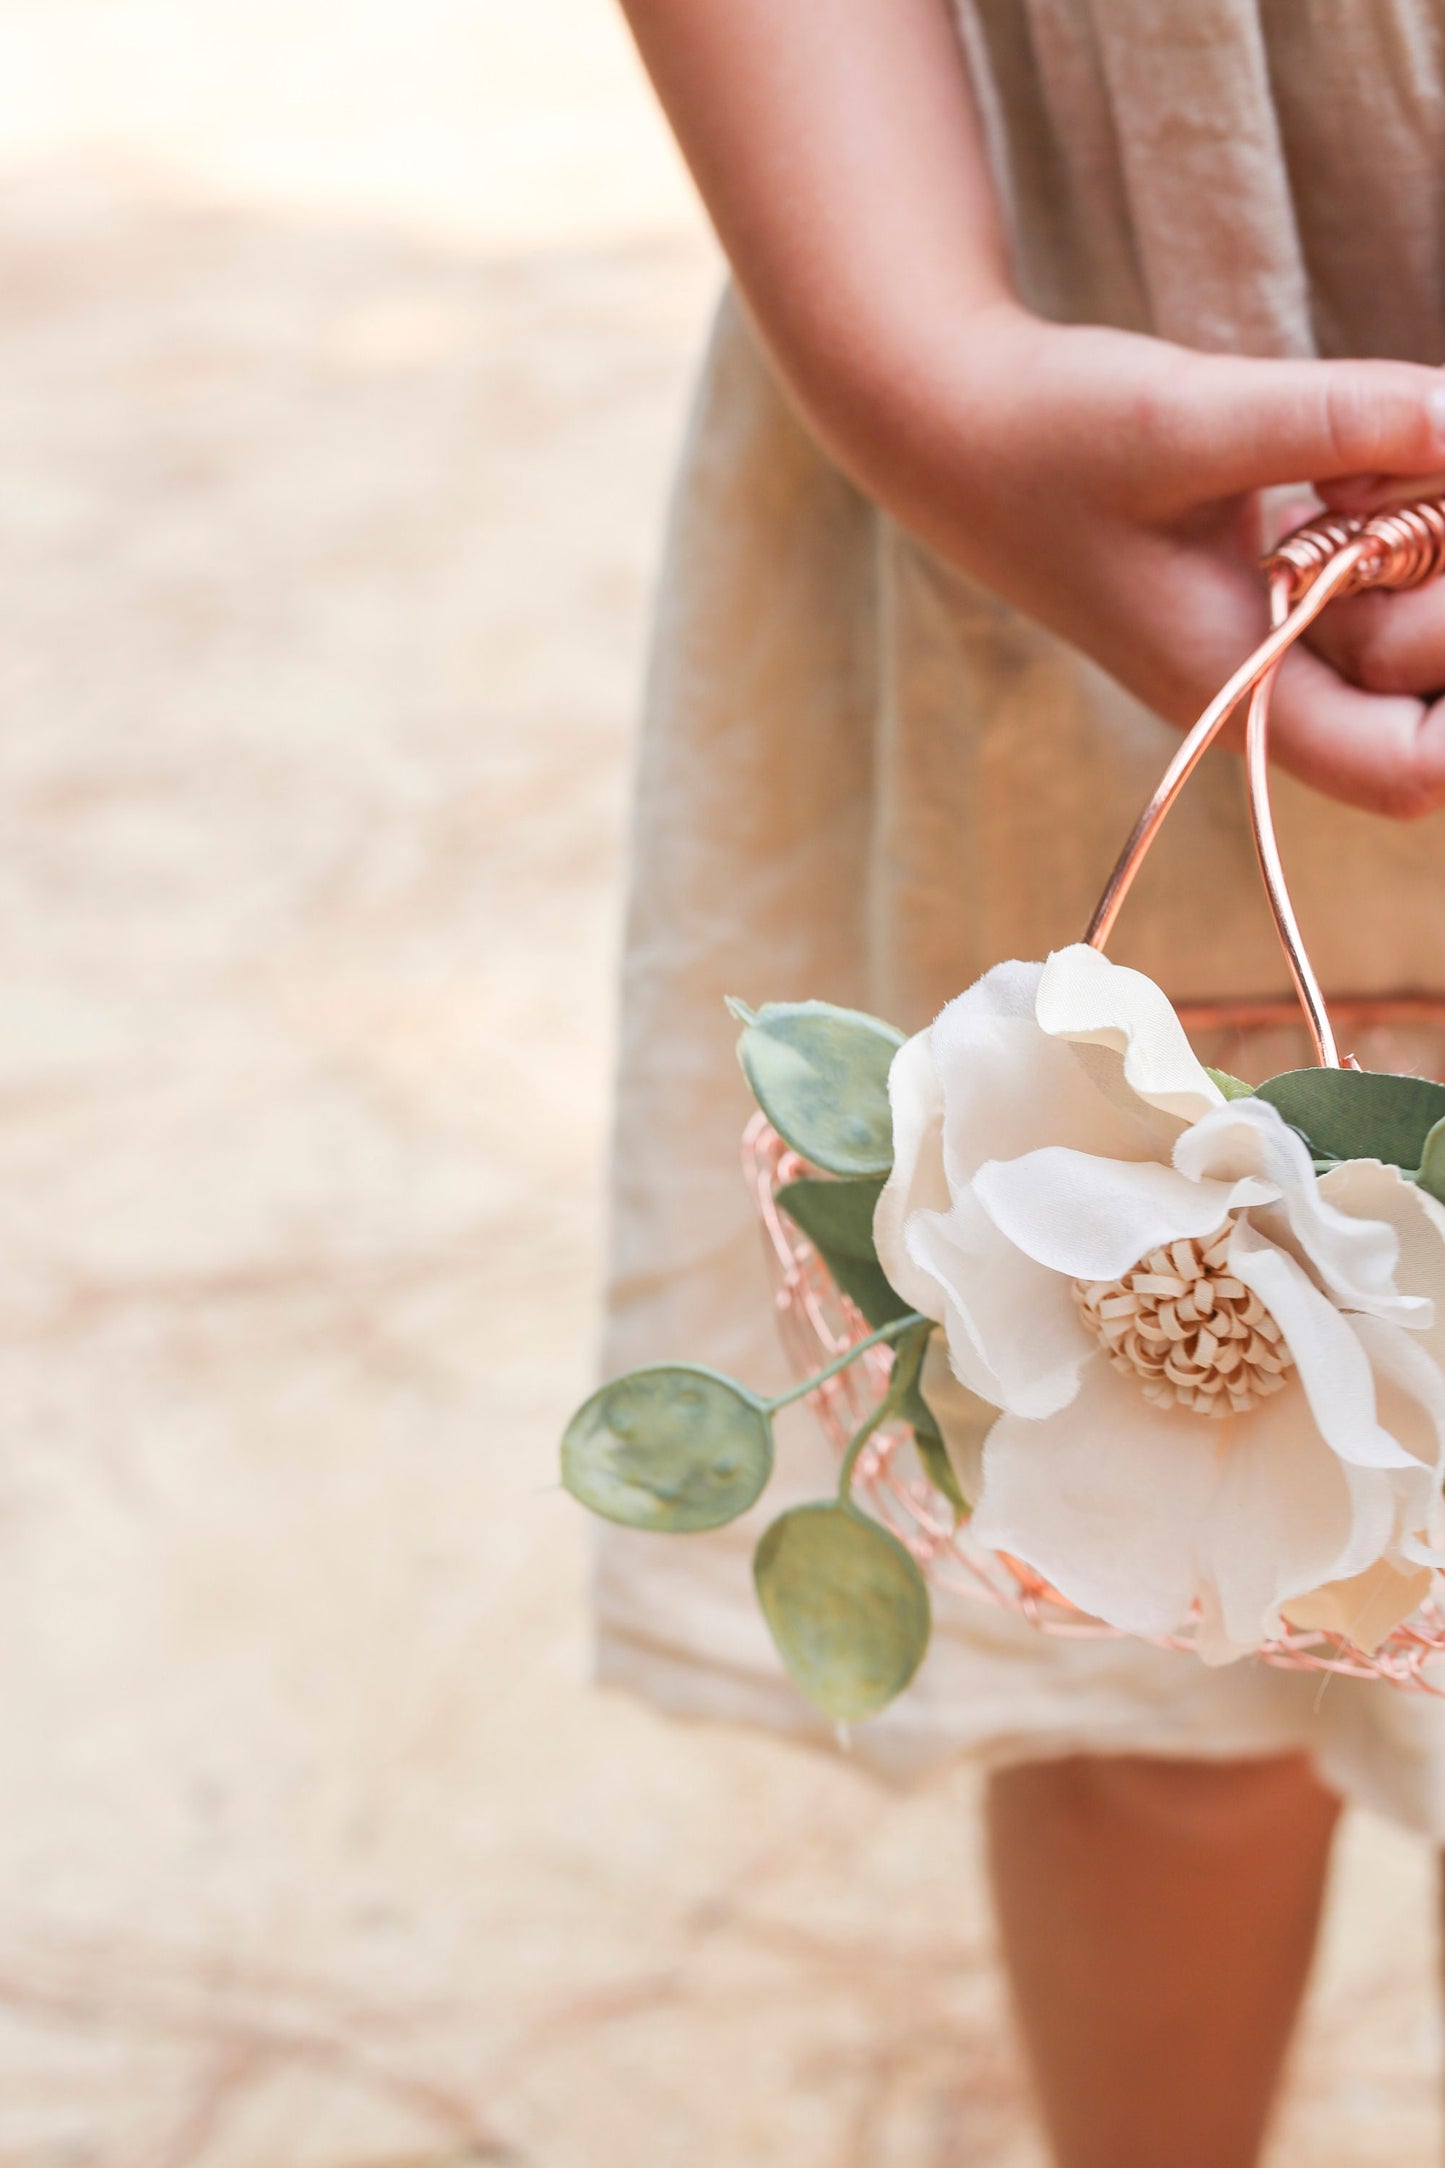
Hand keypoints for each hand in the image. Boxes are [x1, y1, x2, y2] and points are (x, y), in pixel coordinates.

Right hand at [624, 0, 1444, 816]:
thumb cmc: (1046, 439)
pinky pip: (1384, 559)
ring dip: (1431, 525)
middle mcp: (1268, 677)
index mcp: (1241, 685)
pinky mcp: (1277, 573)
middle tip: (1404, 467)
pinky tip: (1354, 442)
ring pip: (1417, 615)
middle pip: (1430, 688)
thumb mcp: (1186, 420)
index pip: (1408, 768)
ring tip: (1370, 444)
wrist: (957, 424)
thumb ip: (1332, 418)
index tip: (1443, 575)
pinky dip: (1399, 496)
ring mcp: (1275, 628)